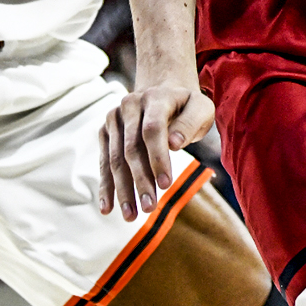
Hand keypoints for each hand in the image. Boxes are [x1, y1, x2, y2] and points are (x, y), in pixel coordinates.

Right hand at [98, 75, 213, 220]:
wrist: (163, 89)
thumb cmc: (187, 106)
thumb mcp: (201, 108)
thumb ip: (190, 122)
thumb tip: (174, 144)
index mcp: (155, 97)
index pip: (153, 129)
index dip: (158, 158)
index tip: (166, 185)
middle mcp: (130, 105)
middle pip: (131, 148)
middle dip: (140, 180)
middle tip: (149, 208)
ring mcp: (114, 118)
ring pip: (115, 158)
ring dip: (122, 189)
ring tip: (130, 215)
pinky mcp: (106, 131)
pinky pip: (104, 162)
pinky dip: (106, 185)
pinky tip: (107, 207)